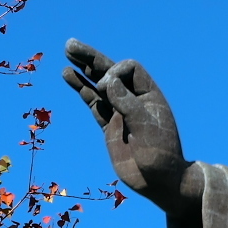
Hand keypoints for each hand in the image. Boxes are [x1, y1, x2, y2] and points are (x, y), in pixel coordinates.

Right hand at [63, 38, 202, 217]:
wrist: (159, 182)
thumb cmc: (160, 155)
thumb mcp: (146, 128)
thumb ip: (127, 104)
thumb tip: (107, 81)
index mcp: (149, 95)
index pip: (129, 69)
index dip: (113, 71)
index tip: (105, 88)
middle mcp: (134, 99)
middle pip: (111, 71)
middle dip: (92, 58)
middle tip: (70, 45)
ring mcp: (120, 112)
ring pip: (98, 86)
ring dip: (83, 70)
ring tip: (67, 53)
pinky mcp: (109, 126)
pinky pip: (92, 103)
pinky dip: (80, 89)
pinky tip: (68, 75)